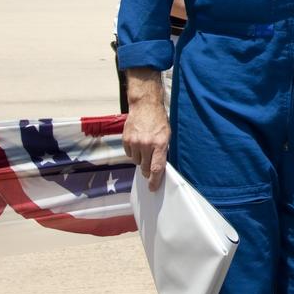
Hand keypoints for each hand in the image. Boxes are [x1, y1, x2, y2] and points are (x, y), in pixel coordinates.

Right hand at [122, 69, 169, 191]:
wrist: (145, 105)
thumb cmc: (158, 120)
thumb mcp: (166, 135)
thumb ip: (162, 151)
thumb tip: (159, 168)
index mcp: (159, 144)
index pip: (156, 168)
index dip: (154, 180)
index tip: (152, 188)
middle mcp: (146, 144)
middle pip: (144, 168)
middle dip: (147, 171)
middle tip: (148, 168)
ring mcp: (135, 142)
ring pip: (136, 161)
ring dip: (140, 159)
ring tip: (144, 148)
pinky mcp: (126, 140)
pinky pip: (129, 154)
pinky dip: (133, 152)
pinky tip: (137, 143)